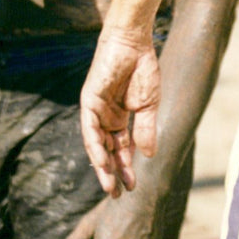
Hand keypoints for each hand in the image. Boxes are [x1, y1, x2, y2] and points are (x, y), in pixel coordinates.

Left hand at [79, 30, 160, 195]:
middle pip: (107, 150)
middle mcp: (105, 116)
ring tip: (110, 185)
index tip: (132, 187)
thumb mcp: (148, 106)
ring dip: (102, 165)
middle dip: (112, 172)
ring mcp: (96, 109)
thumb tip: (149, 156)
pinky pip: (89, 126)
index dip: (126, 168)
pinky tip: (102, 161)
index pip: (121, 149)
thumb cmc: (142, 70)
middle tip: (117, 195)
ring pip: (96, 143)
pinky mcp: (89, 99)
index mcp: (119, 118)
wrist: (134, 43)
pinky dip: (95, 144)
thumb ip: (146, 130)